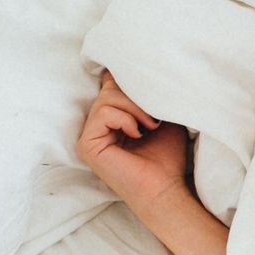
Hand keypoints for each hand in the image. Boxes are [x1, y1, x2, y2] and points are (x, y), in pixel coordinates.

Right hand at [76, 70, 188, 206]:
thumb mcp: (162, 115)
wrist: (166, 188)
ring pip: (106, 98)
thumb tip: (140, 66)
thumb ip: (148, 93)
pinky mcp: (87, 145)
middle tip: (156, 117)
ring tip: (150, 126)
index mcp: (111, 120)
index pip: (111, 85)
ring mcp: (89, 137)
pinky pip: (103, 113)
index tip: (151, 89)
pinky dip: (126, 119)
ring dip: (135, 108)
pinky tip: (138, 134)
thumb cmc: (168, 156)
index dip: (130, 82)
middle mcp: (96, 127)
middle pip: (109, 88)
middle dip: (136, 96)